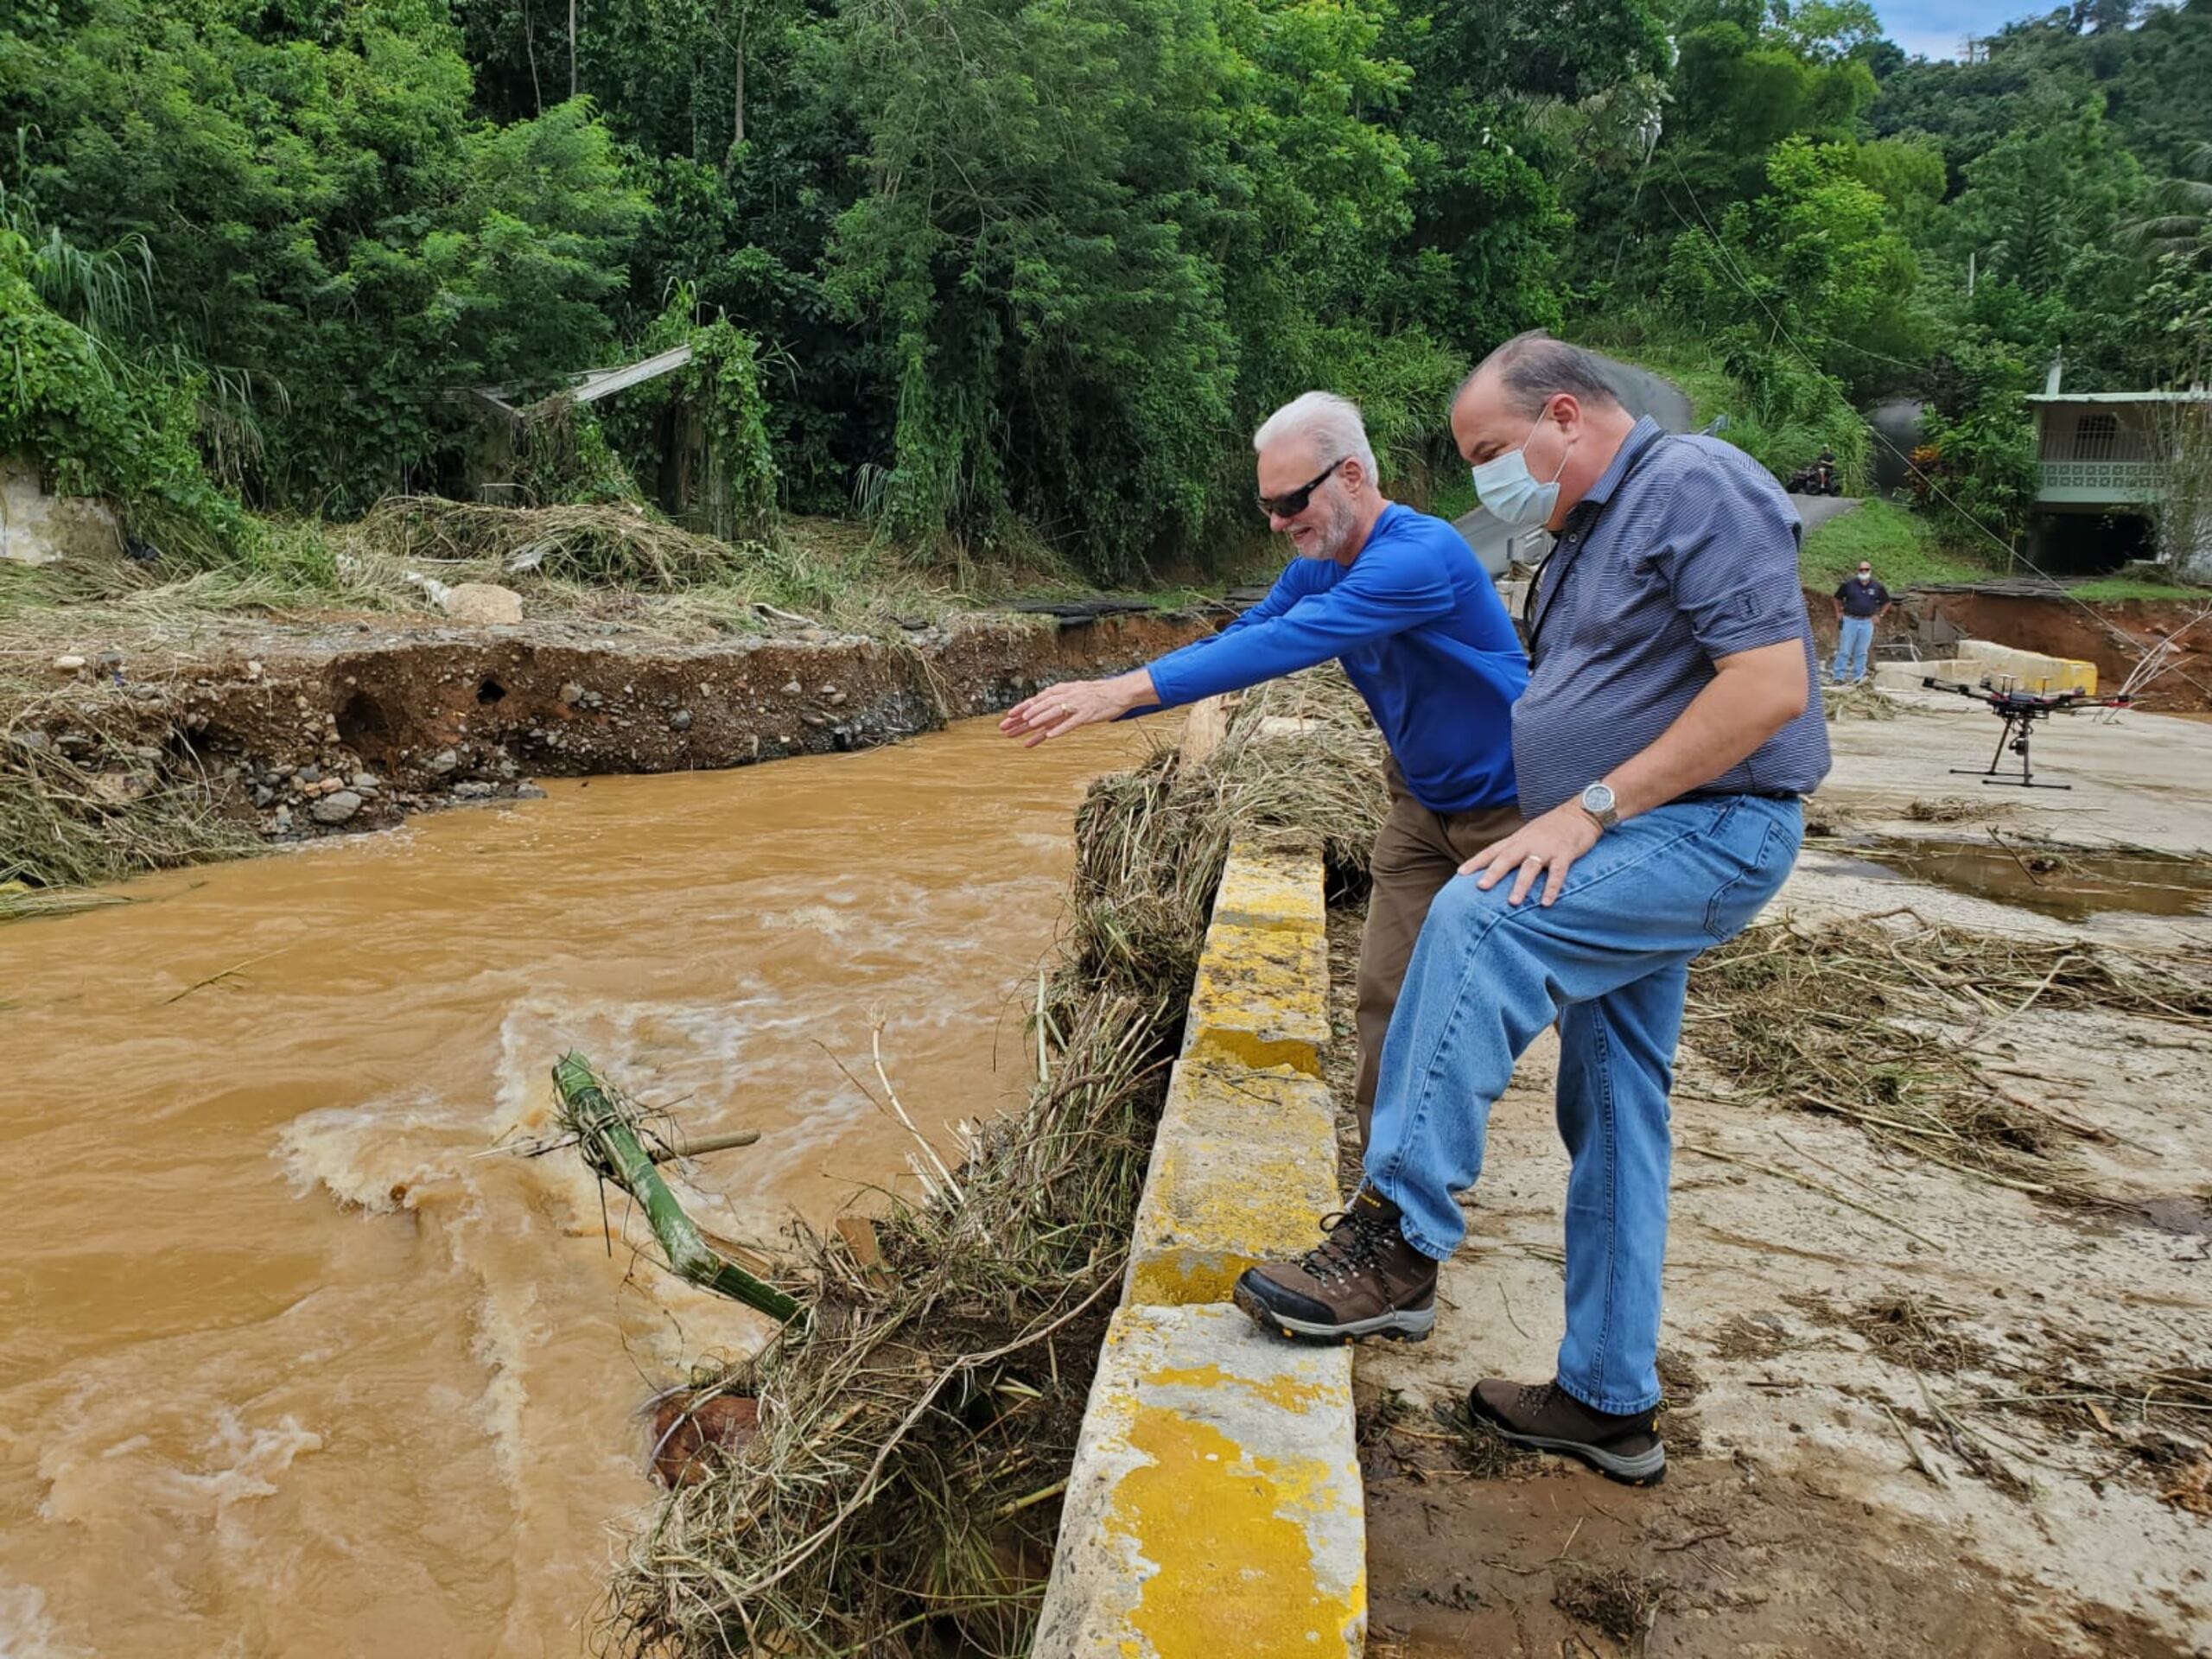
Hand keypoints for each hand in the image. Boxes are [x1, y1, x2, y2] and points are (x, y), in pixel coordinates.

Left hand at [1000, 673, 1145, 746]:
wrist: (1118, 692)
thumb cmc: (1095, 695)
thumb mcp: (1073, 694)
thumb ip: (1058, 703)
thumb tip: (1042, 714)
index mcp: (1061, 691)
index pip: (1036, 700)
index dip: (1021, 709)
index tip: (1007, 717)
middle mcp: (1066, 696)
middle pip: (1041, 707)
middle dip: (1023, 718)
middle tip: (1008, 727)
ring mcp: (1076, 705)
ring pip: (1054, 712)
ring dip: (1040, 719)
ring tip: (1028, 726)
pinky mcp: (1087, 714)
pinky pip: (1071, 722)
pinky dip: (1060, 729)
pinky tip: (1050, 736)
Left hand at [1458, 799, 1603, 906]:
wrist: (1581, 811)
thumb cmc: (1552, 827)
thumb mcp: (1528, 835)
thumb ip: (1514, 849)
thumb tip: (1496, 866)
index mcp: (1517, 839)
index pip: (1493, 850)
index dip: (1476, 861)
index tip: (1460, 874)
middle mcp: (1528, 843)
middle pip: (1507, 858)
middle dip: (1493, 873)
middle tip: (1480, 888)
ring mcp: (1546, 848)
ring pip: (1530, 867)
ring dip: (1521, 885)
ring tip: (1512, 902)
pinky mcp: (1565, 854)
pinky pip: (1558, 873)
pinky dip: (1552, 888)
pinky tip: (1546, 903)